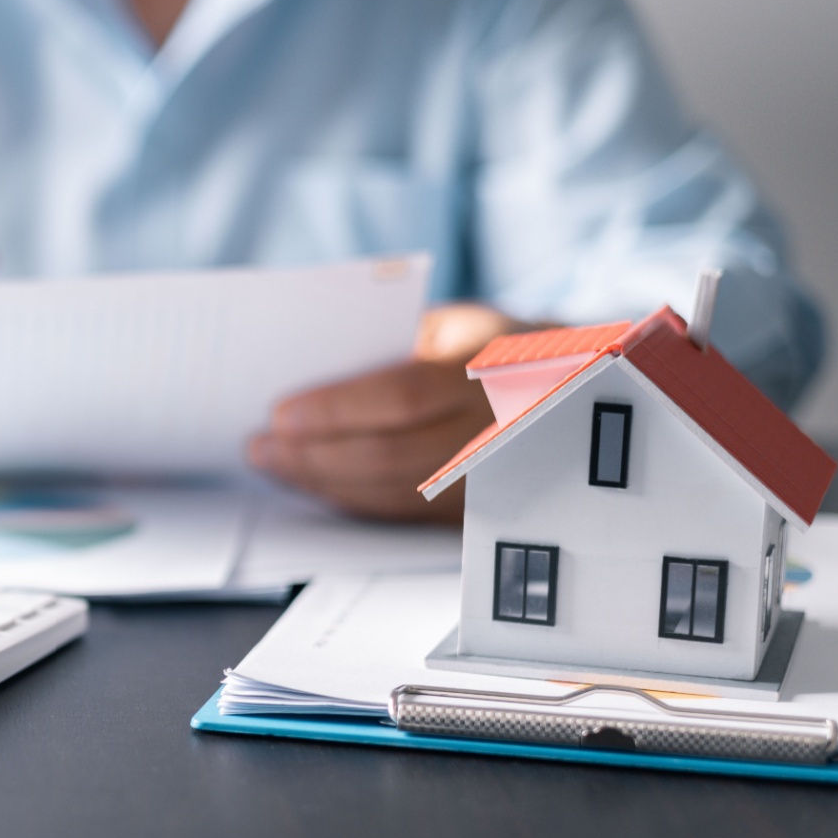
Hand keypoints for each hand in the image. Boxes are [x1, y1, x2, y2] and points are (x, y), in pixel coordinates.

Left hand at [247, 303, 536, 522]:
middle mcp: (501, 427)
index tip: (280, 414)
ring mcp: (497, 476)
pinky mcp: (484, 509)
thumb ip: (396, 344)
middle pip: (392, 456)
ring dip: (326, 483)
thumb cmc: (496, 348)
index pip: (404, 396)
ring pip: (397, 492)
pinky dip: (355, 499)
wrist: (576, 392)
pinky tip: (318, 484)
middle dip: (315, 456)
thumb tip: (312, 372)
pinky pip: (409, 511)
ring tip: (276, 465)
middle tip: (261, 449)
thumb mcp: (458, 325)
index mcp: (495, 366)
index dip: (337, 411)